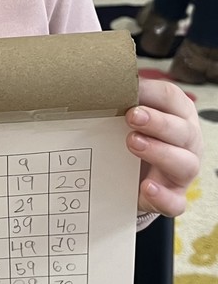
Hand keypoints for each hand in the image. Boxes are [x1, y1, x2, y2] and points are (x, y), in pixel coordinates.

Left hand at [126, 77, 201, 216]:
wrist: (133, 175)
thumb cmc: (134, 135)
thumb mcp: (128, 116)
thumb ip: (121, 100)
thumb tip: (97, 81)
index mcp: (177, 114)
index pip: (172, 98)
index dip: (152, 94)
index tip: (130, 91)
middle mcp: (187, 142)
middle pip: (182, 130)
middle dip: (158, 122)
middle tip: (131, 116)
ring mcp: (183, 172)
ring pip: (185, 164)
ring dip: (160, 152)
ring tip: (133, 143)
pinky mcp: (173, 197)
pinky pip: (175, 202)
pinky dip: (163, 196)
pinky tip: (147, 187)